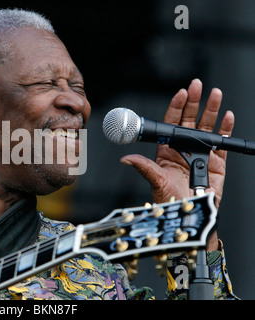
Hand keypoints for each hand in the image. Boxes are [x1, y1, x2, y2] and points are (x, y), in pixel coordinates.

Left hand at [120, 79, 234, 249]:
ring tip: (215, 94)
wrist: (188, 214)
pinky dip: (225, 129)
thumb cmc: (170, 199)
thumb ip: (143, 167)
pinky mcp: (217, 161)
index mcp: (167, 149)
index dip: (176, 107)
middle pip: (189, 120)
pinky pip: (222, 142)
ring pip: (206, 126)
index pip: (171, 123)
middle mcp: (183, 148)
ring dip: (211, 110)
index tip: (180, 94)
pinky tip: (227, 117)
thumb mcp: (155, 181)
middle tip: (197, 86)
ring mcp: (200, 152)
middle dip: (193, 102)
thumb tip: (125, 158)